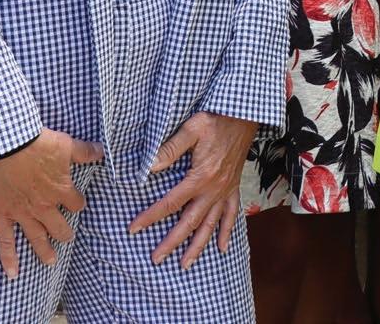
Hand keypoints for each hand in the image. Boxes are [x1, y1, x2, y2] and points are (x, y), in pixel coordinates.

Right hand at [0, 129, 104, 277]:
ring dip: (44, 250)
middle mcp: (44, 206)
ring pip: (37, 237)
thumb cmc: (38, 143)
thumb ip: (85, 151)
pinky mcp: (2, 214)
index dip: (78, 204)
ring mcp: (22, 213)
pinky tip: (13, 274)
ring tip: (50, 261)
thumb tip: (102, 151)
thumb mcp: (66, 144)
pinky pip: (5, 241)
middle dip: (65, 233)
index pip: (76, 204)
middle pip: (59, 226)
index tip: (78, 204)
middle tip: (67, 237)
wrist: (6, 145)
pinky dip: (9, 258)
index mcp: (61, 190)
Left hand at [127, 111, 256, 268]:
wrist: (246, 115)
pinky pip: (232, 214)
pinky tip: (223, 247)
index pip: (171, 202)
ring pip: (211, 224)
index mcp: (201, 176)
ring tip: (185, 264)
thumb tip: (149, 167)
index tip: (134, 228)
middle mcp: (214, 189)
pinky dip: (227, 231)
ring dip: (198, 245)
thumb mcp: (193, 128)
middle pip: (190, 221)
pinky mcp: (234, 187)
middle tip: (156, 258)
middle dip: (172, 242)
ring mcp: (226, 190)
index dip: (150, 216)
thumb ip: (171, 147)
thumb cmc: (217, 119)